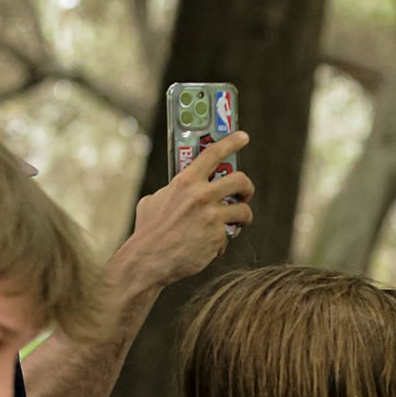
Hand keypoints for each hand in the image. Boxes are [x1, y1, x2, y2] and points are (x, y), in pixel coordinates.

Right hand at [117, 131, 254, 289]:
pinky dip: (221, 242)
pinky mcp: (218, 237)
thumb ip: (173, 191)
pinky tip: (209, 247)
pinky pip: (229, 235)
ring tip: (236, 223)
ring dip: (242, 217)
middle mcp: (202, 195)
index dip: (232, 142)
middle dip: (247, 187)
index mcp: (186, 181)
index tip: (244, 137)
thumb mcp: (155, 200)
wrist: (148, 260)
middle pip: (241, 180)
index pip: (214, 153)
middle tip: (244, 194)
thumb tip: (181, 188)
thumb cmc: (148, 230)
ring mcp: (212, 216)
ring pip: (243, 211)